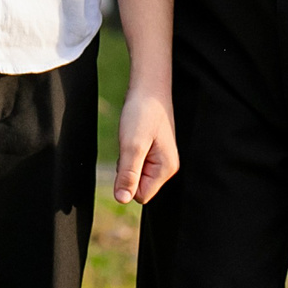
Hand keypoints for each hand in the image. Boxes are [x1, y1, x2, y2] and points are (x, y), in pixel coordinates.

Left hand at [113, 79, 178, 203]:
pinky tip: (132, 135)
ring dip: (127, 158)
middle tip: (130, 144)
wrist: (148, 87)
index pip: (141, 196)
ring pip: (134, 174)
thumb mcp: (132, 145)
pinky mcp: (152, 150)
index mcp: (166, 169)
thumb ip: (128, 174)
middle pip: (138, 186)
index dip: (128, 181)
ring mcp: (159, 159)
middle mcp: (165, 167)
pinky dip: (128, 151)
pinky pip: (135, 162)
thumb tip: (122, 200)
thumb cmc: (142, 113)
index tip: (129, 157)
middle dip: (127, 169)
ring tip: (132, 137)